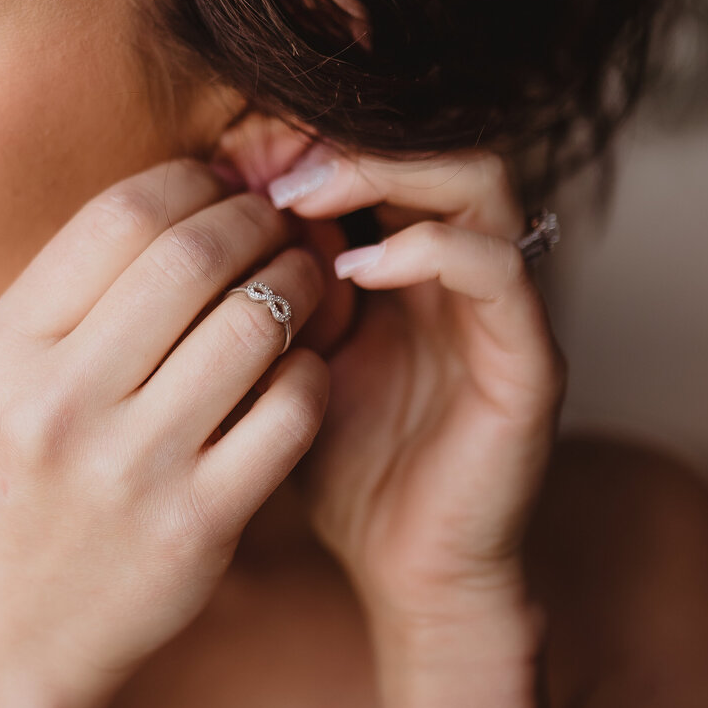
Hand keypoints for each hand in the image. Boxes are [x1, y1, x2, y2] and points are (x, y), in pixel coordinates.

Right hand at [0, 159, 328, 705]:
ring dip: (298, 284)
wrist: (18, 636)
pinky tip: (303, 367)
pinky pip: (290, 410)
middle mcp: (58, 404)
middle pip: (193, 257)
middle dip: (256, 222)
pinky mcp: (199, 526)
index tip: (223, 188)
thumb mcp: (9, 378)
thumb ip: (82, 288)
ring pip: (254, 324)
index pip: (120, 216)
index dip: (193, 183)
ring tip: (304, 280)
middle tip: (280, 225)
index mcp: (4, 350)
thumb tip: (199, 185)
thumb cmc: (27, 482)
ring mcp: (131, 470)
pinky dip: (312, 371)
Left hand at [265, 144, 567, 656]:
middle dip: (337, 138)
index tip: (226, 155)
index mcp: (409, 256)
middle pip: (430, 138)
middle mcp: (466, 265)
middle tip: (259, 165)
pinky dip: (427, 250)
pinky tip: (353, 269)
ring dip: (382, 172)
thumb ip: (257, 291)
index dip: (305, 134)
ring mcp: (504, 308)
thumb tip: (178, 216)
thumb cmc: (335, 467)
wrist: (404, 572)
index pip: (376, 147)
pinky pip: (496, 270)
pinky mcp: (529, 361)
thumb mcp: (278, 358)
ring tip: (296, 201)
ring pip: (478, 177)